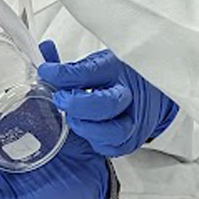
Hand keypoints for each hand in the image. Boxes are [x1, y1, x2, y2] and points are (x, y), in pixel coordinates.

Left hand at [38, 42, 177, 156]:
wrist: (155, 93)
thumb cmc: (121, 77)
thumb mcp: (99, 64)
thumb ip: (71, 65)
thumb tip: (44, 51)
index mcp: (118, 69)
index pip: (90, 72)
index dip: (64, 74)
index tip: (46, 71)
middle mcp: (129, 95)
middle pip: (107, 104)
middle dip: (78, 104)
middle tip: (60, 99)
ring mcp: (133, 121)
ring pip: (113, 131)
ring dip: (87, 127)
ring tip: (72, 119)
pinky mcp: (131, 140)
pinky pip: (111, 147)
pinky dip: (95, 140)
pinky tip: (86, 130)